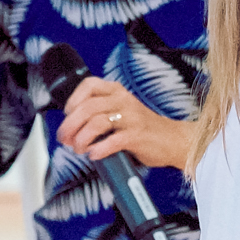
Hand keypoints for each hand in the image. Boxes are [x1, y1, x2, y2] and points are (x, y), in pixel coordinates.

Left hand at [59, 78, 192, 170]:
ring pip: (96, 123)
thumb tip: (72, 128)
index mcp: (117, 92)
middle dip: (70, 126)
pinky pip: (112, 141)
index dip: (73, 100)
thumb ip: (101, 112)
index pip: (88, 85)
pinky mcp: (137, 136)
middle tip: (66, 139)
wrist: (173, 140)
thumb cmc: (144, 128)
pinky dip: (99, 149)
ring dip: (82, 139)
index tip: (68, 115)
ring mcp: (131, 118)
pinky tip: (95, 154)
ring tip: (80, 148)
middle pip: (87, 107)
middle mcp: (123, 101)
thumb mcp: (122, 111)